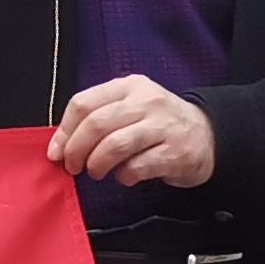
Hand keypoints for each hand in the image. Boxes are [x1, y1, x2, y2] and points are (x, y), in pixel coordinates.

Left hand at [50, 77, 216, 190]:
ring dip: (97, 164)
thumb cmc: (159, 123)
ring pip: (114, 145)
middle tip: (73, 166)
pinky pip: (137, 167)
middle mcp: (146, 102)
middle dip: (76, 150)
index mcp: (129, 86)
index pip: (83, 103)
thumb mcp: (131, 107)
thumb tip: (61, 144)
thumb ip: (99, 118)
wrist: (208, 136)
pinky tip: (125, 177)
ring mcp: (163, 126)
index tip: (56, 151)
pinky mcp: (175, 152)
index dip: (64, 130)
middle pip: (96, 124)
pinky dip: (124, 176)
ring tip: (96, 172)